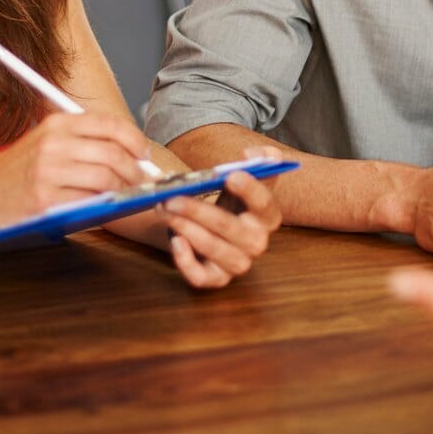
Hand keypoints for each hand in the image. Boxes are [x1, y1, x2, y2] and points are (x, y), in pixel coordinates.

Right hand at [0, 112, 154, 231]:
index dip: (134, 139)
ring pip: (105, 176)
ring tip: (126, 193)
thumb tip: (130, 152)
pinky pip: (88, 198)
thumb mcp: (47, 142)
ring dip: (123, 188)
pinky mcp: (44, 197)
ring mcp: (48, 170)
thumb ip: (83, 142)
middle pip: (112, 152)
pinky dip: (103, 202)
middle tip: (141, 180)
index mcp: (57, 124)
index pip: (109, 124)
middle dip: (134, 169)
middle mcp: (53, 143)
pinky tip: (105, 204)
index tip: (143, 153)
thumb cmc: (19, 171)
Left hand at [157, 164, 283, 288]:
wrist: (213, 226)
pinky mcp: (218, 278)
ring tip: (165, 210)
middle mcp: (257, 242)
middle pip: (232, 228)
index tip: (230, 175)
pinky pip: (201, 277)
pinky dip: (185, 260)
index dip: (250, 190)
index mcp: (268, 216)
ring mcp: (238, 263)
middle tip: (172, 197)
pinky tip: (175, 240)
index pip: (265, 204)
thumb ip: (256, 161)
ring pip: (214, 249)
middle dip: (200, 211)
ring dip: (186, 229)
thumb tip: (255, 154)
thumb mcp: (242, 178)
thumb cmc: (229, 201)